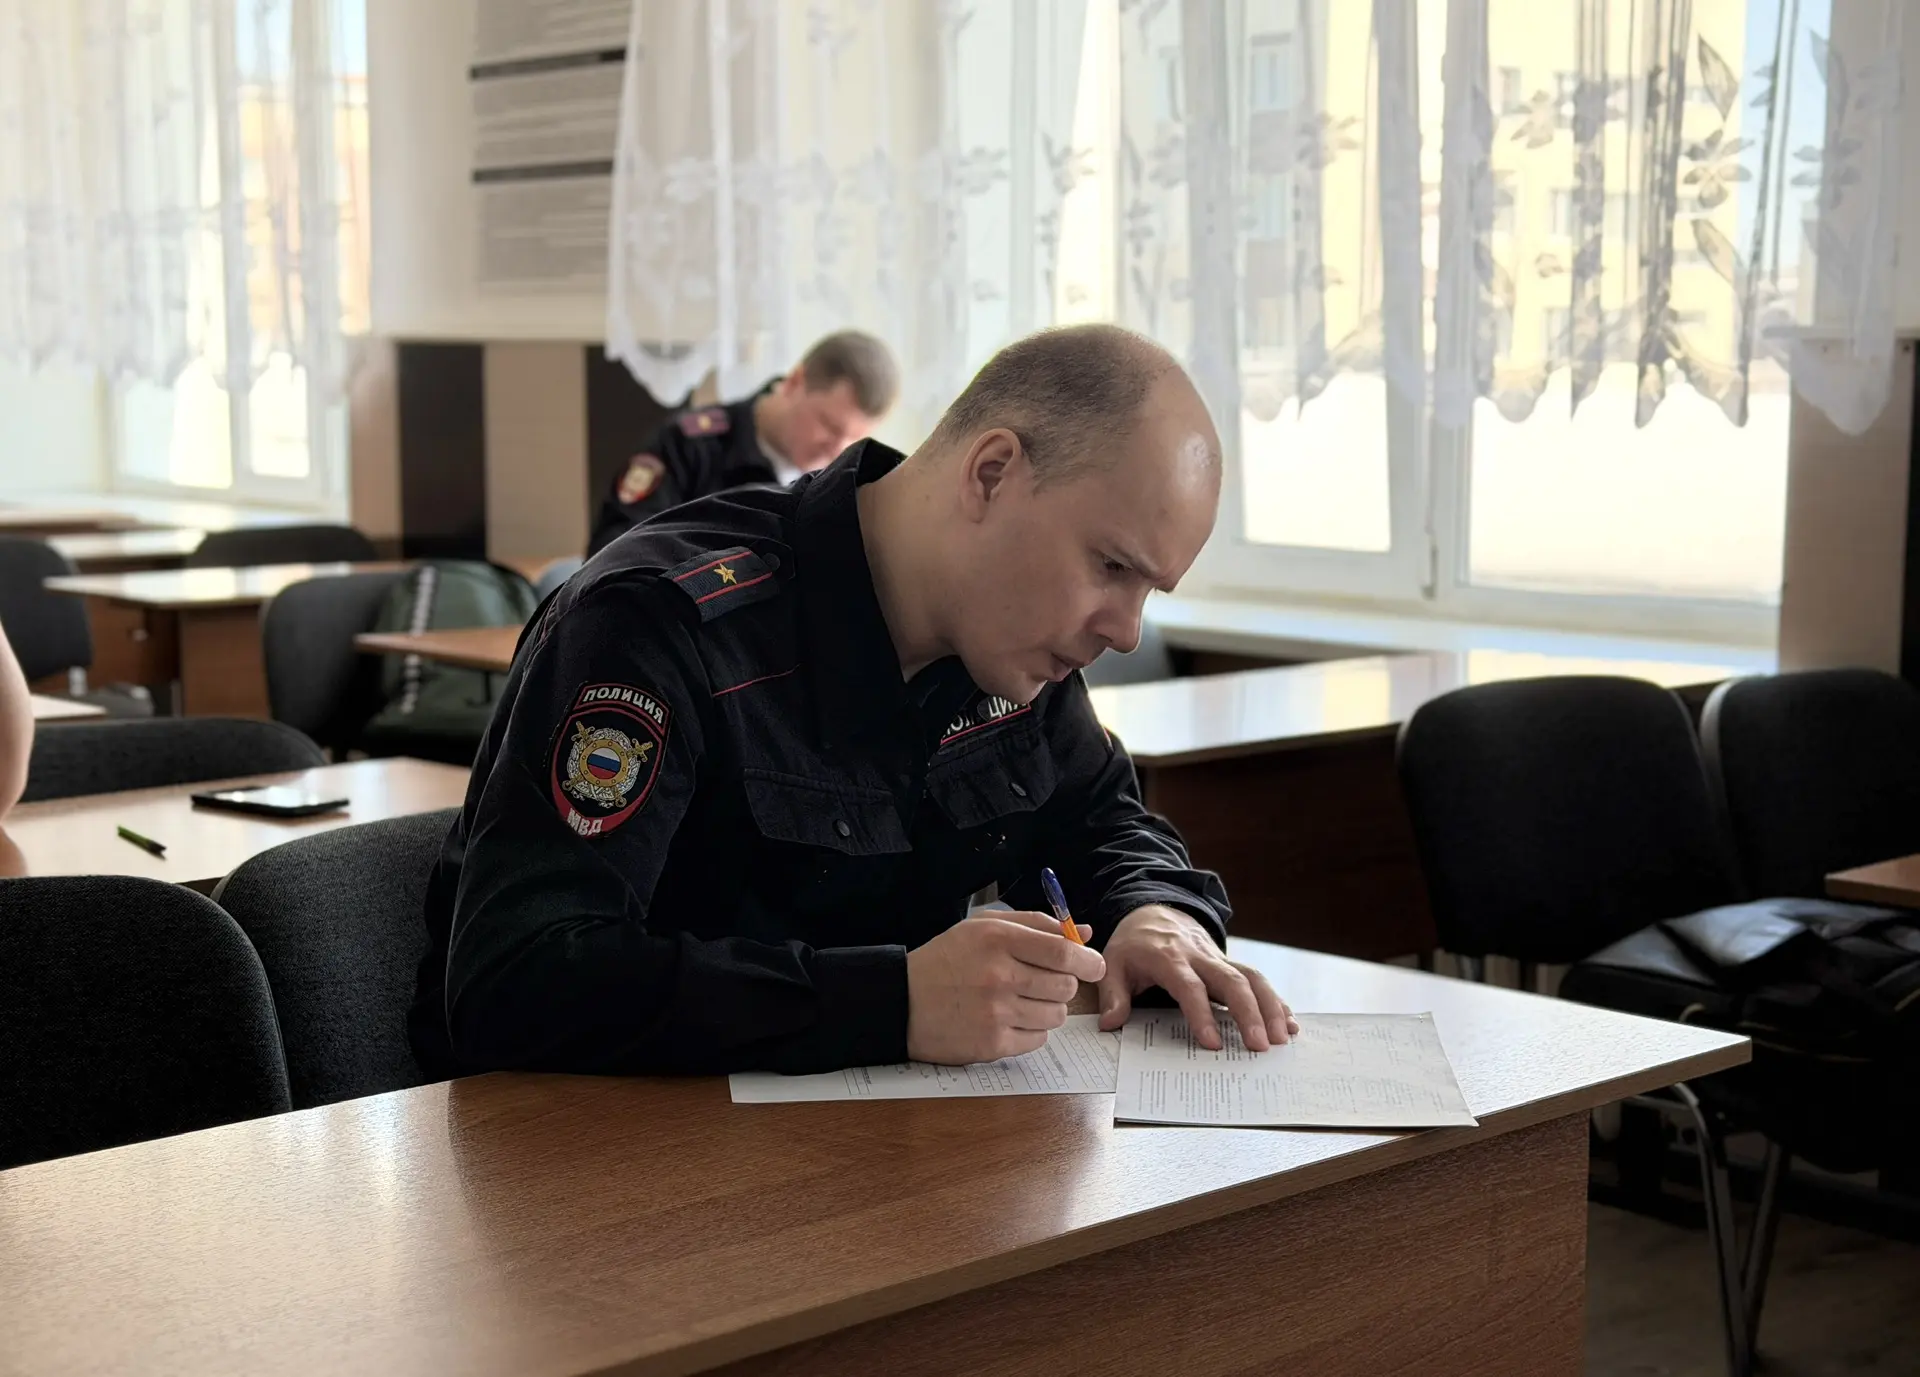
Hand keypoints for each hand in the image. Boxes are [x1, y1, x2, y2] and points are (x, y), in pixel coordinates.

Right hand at [907, 911, 1106, 1064]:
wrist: (900, 1001)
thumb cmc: (945, 960)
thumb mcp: (983, 927)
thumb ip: (1036, 925)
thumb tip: (1084, 932)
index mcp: (997, 940)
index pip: (1063, 952)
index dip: (1088, 960)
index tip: (1093, 965)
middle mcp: (998, 976)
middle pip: (1065, 986)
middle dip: (1063, 984)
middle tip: (1042, 981)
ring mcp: (995, 1013)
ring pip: (1056, 1015)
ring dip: (1047, 1008)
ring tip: (1020, 1000)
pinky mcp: (991, 1044)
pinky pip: (1038, 1039)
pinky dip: (1030, 1030)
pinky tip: (1007, 1019)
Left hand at [1099, 905, 1297, 1050]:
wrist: (1154, 911)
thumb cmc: (1133, 945)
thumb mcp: (1113, 964)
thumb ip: (1113, 995)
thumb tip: (1111, 1025)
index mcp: (1169, 958)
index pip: (1189, 987)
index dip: (1202, 1014)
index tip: (1213, 1043)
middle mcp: (1200, 957)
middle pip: (1232, 981)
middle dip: (1249, 1014)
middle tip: (1261, 1047)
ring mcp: (1219, 959)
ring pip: (1252, 978)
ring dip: (1271, 1007)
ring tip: (1282, 1039)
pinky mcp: (1231, 964)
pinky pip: (1258, 979)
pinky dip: (1276, 1001)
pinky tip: (1289, 1023)